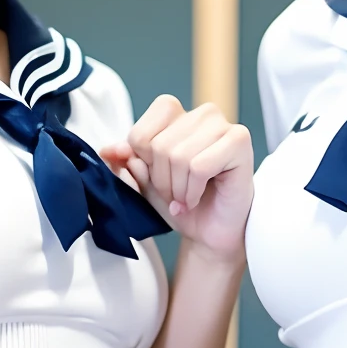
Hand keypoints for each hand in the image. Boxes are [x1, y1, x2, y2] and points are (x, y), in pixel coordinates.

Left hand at [102, 95, 252, 261]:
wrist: (209, 233)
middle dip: (163, 181)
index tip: (160, 179)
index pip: (140, 132)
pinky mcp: (239, 141)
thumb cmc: (181, 203)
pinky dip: (194, 191)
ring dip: (179, 189)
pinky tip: (200, 197)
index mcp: (175, 116)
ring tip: (188, 197)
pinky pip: (199, 166)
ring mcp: (223, 125)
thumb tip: (107, 151)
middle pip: (159, 146)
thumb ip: (125, 162)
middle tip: (176, 194)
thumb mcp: (143, 182)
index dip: (144, 164)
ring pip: (179, 156)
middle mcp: (201, 114)